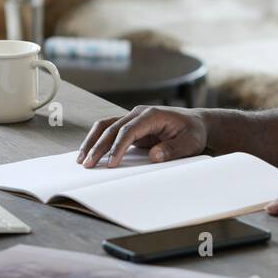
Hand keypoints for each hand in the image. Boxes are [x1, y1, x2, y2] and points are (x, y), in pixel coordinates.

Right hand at [76, 106, 207, 167]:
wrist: (196, 124)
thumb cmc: (193, 133)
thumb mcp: (190, 143)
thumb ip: (173, 149)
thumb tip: (153, 156)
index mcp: (152, 115)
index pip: (129, 130)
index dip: (118, 147)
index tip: (111, 163)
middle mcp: (139, 113)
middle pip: (112, 128)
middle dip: (98, 146)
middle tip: (87, 164)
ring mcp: (133, 118)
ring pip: (105, 126)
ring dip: (92, 142)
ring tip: (81, 159)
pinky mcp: (130, 126)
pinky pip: (109, 130)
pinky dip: (97, 140)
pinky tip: (89, 152)